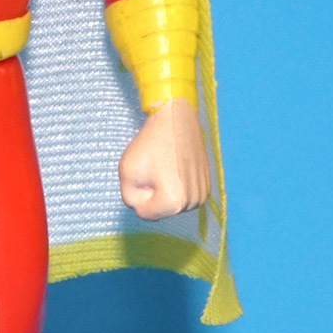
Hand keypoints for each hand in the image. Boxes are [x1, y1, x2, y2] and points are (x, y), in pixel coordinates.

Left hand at [118, 97, 210, 219]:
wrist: (177, 119)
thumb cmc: (149, 144)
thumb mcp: (126, 173)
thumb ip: (130, 199)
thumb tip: (145, 207)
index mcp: (174, 202)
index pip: (143, 213)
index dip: (137, 192)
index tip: (146, 171)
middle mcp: (193, 202)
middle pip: (159, 211)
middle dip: (151, 193)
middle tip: (155, 168)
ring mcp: (202, 195)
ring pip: (170, 205)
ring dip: (162, 190)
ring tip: (165, 167)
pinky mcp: (206, 187)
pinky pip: (180, 197)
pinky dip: (174, 186)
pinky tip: (175, 168)